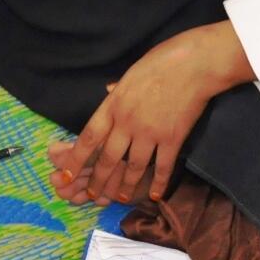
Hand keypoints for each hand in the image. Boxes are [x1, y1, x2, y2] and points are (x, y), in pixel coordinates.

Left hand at [50, 22, 251, 205]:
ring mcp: (150, 132)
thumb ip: (119, 89)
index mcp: (113, 104)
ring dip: (125, 185)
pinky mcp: (172, 139)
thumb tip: (108, 90)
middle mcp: (127, 122)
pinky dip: (158, 183)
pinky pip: (163, 167)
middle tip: (91, 195)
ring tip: (121, 198)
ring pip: (133, 167)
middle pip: (108, 158)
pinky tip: (154, 195)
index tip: (64, 173)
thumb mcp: (131, 72)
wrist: (194, 63)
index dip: (75, 159)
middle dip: (98, 180)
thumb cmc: (162, 61)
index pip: (88, 137)